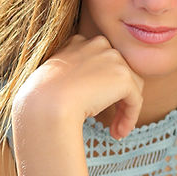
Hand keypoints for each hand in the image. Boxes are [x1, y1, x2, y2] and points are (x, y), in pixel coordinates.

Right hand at [12, 35, 143, 140]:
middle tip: (111, 121)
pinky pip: (135, 100)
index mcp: (79, 42)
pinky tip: (118, 133)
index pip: (101, 61)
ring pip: (131, 87)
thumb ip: (72, 77)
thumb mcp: (54, 79)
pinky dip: (130, 118)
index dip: (103, 85)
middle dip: (117, 97)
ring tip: (116, 131)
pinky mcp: (123, 77)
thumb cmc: (42, 98)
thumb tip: (86, 93)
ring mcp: (113, 58)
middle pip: (119, 72)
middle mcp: (98, 44)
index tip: (96, 104)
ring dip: (125, 110)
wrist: (45, 103)